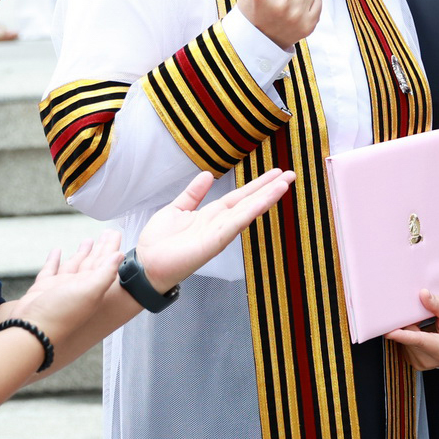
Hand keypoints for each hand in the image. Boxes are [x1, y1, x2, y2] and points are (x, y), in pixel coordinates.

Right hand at [14, 232, 124, 346]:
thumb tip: (120, 255)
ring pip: (74, 265)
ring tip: (88, 240)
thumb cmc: (62, 314)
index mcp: (93, 287)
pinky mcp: (44, 289)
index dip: (111, 247)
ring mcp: (61, 287)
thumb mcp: (90, 291)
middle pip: (92, 262)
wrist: (33, 330)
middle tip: (107, 233)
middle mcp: (78, 287)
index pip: (105, 262)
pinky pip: (51, 270)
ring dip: (82, 252)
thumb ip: (106, 273)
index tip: (116, 234)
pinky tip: (57, 251)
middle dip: (100, 247)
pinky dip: (54, 260)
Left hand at [137, 168, 296, 289]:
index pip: (240, 196)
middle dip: (270, 188)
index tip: (276, 173)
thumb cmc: (159, 241)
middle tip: (291, 174)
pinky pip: (236, 223)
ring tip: (285, 183)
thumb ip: (193, 194)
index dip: (257, 184)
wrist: (146, 265)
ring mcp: (219, 233)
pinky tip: (265, 201)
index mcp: (212, 215)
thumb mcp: (177, 210)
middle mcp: (220, 223)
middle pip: (249, 201)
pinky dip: (251, 211)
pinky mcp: (214, 242)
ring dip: (267, 197)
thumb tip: (207, 174)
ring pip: (247, 211)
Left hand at [386, 291, 438, 370]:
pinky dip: (408, 334)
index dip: (403, 335)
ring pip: (403, 339)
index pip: (419, 341)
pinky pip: (403, 343)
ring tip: (422, 323)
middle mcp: (428, 360)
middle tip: (417, 310)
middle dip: (408, 321)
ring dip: (408, 327)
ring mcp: (418, 362)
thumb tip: (423, 294)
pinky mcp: (411, 361)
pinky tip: (418, 330)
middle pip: (408, 336)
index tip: (388, 331)